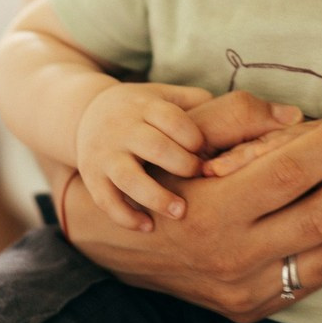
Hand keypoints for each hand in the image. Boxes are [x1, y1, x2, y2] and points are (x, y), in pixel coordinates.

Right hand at [64, 109, 321, 322]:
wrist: (113, 247)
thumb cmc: (156, 179)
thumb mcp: (185, 143)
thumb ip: (240, 123)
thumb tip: (300, 118)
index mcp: (211, 210)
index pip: (286, 173)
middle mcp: (230, 258)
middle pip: (318, 218)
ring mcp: (243, 291)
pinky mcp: (250, 310)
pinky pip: (309, 283)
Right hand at [75, 82, 212, 230]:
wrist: (86, 114)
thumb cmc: (141, 110)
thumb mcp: (163, 95)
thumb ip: (194, 101)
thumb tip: (235, 113)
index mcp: (145, 107)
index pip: (170, 118)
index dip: (192, 136)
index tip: (206, 151)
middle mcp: (123, 129)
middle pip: (153, 146)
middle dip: (180, 164)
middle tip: (198, 175)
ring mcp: (106, 155)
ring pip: (128, 177)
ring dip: (156, 196)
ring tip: (181, 212)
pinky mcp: (93, 178)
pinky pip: (106, 200)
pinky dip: (126, 216)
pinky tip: (148, 227)